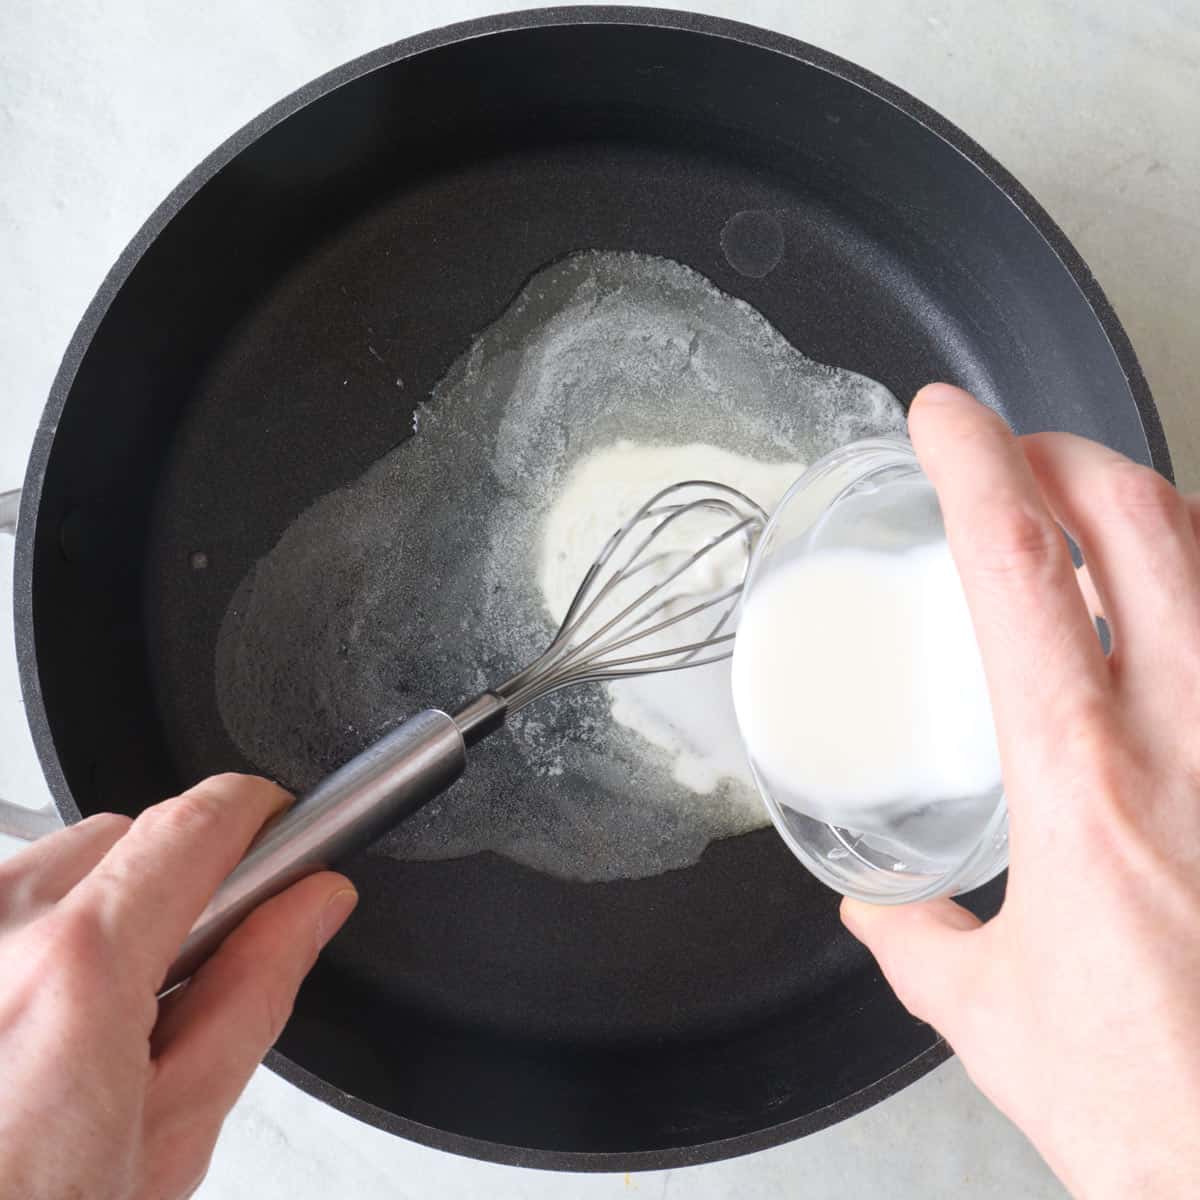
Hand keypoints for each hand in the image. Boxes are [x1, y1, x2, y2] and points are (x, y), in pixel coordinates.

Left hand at [0, 773, 356, 1199]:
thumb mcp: (165, 1142)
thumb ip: (253, 994)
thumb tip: (311, 907)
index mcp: (76, 969)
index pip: (198, 820)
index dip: (257, 816)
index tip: (276, 831)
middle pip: (119, 836)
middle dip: (166, 886)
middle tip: (168, 986)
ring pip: (44, 872)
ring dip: (82, 920)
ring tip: (72, 1035)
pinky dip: (18, 950)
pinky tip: (14, 1039)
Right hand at [841, 384, 1199, 1198]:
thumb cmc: (1157, 1103)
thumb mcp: (998, 1018)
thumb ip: (923, 946)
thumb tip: (880, 910)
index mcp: (1080, 777)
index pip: (1015, 563)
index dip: (971, 461)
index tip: (940, 418)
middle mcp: (1189, 735)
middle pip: (1136, 515)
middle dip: (1066, 454)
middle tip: (1016, 460)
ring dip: (1146, 507)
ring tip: (1092, 518)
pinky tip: (1178, 604)